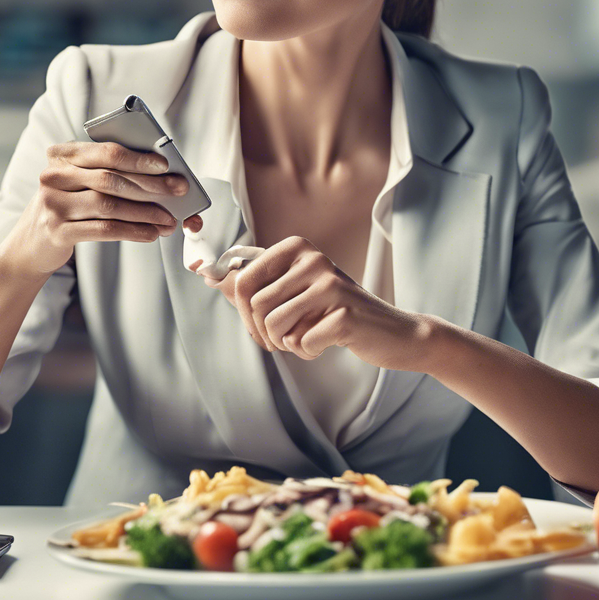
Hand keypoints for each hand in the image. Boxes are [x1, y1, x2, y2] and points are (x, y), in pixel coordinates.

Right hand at [0, 141, 203, 277]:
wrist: (28, 244)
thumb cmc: (65, 206)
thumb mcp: (77, 183)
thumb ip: (106, 173)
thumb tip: (158, 177)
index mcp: (63, 156)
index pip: (106, 152)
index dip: (138, 158)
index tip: (165, 165)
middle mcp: (55, 176)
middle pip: (111, 178)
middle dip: (150, 185)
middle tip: (177, 191)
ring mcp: (54, 204)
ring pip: (110, 205)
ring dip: (145, 212)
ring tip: (168, 219)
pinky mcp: (58, 231)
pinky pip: (103, 229)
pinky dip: (132, 231)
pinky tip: (150, 233)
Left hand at [196, 236, 431, 371]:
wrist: (393, 333)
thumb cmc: (336, 312)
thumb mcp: (294, 291)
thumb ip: (252, 283)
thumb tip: (205, 273)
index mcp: (296, 247)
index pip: (242, 280)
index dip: (243, 313)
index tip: (259, 326)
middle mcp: (313, 258)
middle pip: (254, 306)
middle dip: (264, 333)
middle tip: (285, 338)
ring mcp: (330, 284)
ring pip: (274, 325)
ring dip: (286, 343)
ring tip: (306, 338)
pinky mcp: (344, 313)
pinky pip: (301, 343)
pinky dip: (308, 352)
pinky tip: (326, 344)